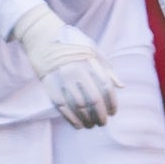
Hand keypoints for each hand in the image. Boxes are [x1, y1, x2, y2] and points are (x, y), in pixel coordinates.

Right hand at [11, 5, 119, 129]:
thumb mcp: (92, 51)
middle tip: (103, 122)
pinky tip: (78, 125)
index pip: (106, 88)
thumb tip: (121, 87)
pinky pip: (62, 107)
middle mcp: (77, 71)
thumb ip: (107, 69)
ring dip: (87, 119)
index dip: (112, 103)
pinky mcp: (49, 85)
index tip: (114, 112)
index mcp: (89, 62)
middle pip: (93, 100)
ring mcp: (62, 79)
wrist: (43, 38)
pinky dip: (71, 118)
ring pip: (78, 106)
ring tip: (91, 125)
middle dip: (100, 115)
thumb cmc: (71, 44)